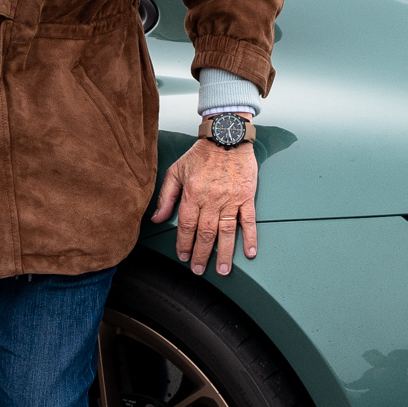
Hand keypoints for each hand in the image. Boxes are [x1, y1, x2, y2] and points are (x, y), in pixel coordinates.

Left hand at [151, 138, 257, 277]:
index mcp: (193, 193)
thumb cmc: (201, 153)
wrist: (227, 136)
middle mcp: (212, 199)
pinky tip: (249, 253)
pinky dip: (250, 238)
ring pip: (226, 232)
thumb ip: (166, 196)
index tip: (183, 256)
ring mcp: (231, 199)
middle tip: (199, 270)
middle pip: (206, 233)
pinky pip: (248, 220)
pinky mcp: (247, 196)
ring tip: (222, 270)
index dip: (184, 244)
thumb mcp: (176, 171)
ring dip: (224, 253)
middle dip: (201, 255)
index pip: (186, 225)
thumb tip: (157, 219)